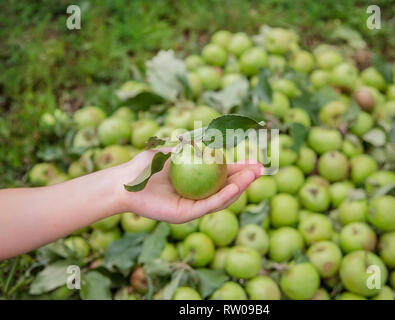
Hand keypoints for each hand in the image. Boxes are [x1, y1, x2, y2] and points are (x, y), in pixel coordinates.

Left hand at [117, 149, 263, 222]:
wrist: (126, 181)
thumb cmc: (146, 164)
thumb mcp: (175, 150)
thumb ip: (195, 146)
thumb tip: (218, 138)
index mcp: (197, 179)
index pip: (224, 174)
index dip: (241, 168)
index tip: (256, 160)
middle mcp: (198, 193)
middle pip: (228, 187)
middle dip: (247, 178)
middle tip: (262, 168)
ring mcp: (193, 206)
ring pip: (222, 198)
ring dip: (240, 187)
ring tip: (253, 175)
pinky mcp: (186, 215)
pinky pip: (208, 205)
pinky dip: (224, 197)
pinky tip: (236, 187)